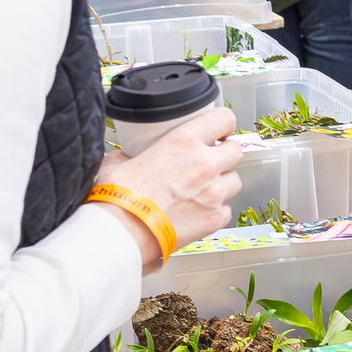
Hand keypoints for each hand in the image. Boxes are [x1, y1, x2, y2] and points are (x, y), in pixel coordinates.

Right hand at [98, 106, 242, 271]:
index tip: (219, 130)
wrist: (122, 233)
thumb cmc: (117, 198)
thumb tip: (126, 158)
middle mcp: (204, 164)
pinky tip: (198, 212)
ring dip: (222, 183)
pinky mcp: (213, 219)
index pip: (223, 118)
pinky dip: (216, 211)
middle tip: (209, 162)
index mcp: (183, 142)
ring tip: (202, 190)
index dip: (223, 123)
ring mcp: (213, 193)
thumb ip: (130, 155)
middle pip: (235, 151)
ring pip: (234, 181)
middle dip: (224, 155)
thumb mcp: (117, 162)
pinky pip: (226, 210)